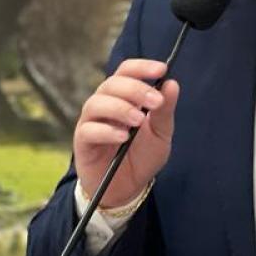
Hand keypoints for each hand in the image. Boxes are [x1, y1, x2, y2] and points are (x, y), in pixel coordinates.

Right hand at [74, 59, 178, 207]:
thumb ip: (164, 111)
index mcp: (124, 97)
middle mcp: (105, 104)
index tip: (162, 70)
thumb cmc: (142, 156)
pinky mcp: (82, 142)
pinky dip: (107, 131)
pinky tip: (123, 137)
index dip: (141, 67)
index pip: (126, 72)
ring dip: (120, 108)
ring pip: (96, 103)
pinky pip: (89, 130)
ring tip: (138, 120)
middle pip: (112, 84)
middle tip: (155, 101)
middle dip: (135, 89)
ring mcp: (91, 122)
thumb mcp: (161, 133)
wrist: (128, 188)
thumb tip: (172, 84)